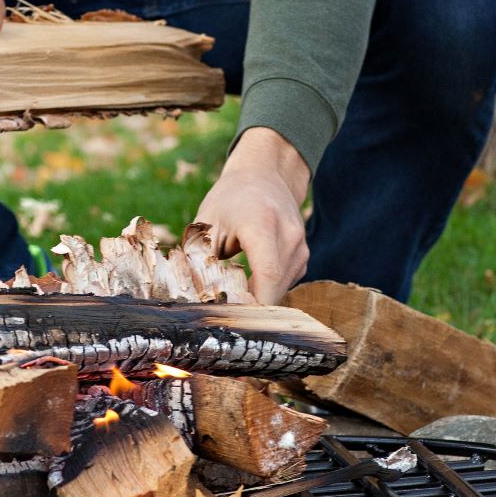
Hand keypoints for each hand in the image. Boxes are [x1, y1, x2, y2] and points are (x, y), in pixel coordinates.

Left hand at [195, 127, 311, 304]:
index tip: (234, 320)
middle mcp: (289, 235)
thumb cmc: (231, 199)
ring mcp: (301, 247)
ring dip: (258, 299)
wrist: (266, 175)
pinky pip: (284, 284)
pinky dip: (267, 290)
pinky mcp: (303, 257)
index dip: (255, 304)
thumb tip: (192, 297)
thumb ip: (201, 258)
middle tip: (224, 318)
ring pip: (280, 290)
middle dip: (251, 307)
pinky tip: (249, 286)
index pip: (268, 274)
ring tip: (233, 297)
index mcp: (262, 223)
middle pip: (274, 288)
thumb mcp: (206, 223)